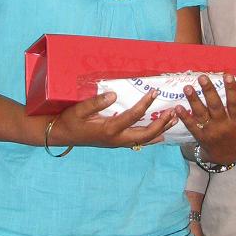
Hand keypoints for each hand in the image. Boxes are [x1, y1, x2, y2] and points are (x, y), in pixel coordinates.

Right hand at [47, 88, 175, 149]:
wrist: (62, 135)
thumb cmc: (70, 121)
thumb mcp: (79, 110)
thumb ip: (96, 102)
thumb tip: (114, 94)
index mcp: (109, 129)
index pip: (133, 116)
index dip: (145, 104)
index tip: (154, 91)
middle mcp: (117, 139)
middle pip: (145, 135)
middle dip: (161, 124)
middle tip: (173, 112)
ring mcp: (118, 143)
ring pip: (144, 140)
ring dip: (160, 131)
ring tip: (173, 121)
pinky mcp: (117, 142)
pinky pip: (139, 142)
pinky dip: (152, 138)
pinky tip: (161, 134)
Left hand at [175, 74, 235, 163]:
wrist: (227, 156)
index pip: (235, 103)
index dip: (232, 90)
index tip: (227, 76)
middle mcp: (223, 125)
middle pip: (215, 106)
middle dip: (208, 91)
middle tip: (202, 77)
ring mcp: (210, 131)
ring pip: (201, 114)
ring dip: (193, 100)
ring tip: (187, 88)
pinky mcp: (200, 136)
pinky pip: (191, 126)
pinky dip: (184, 117)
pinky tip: (178, 107)